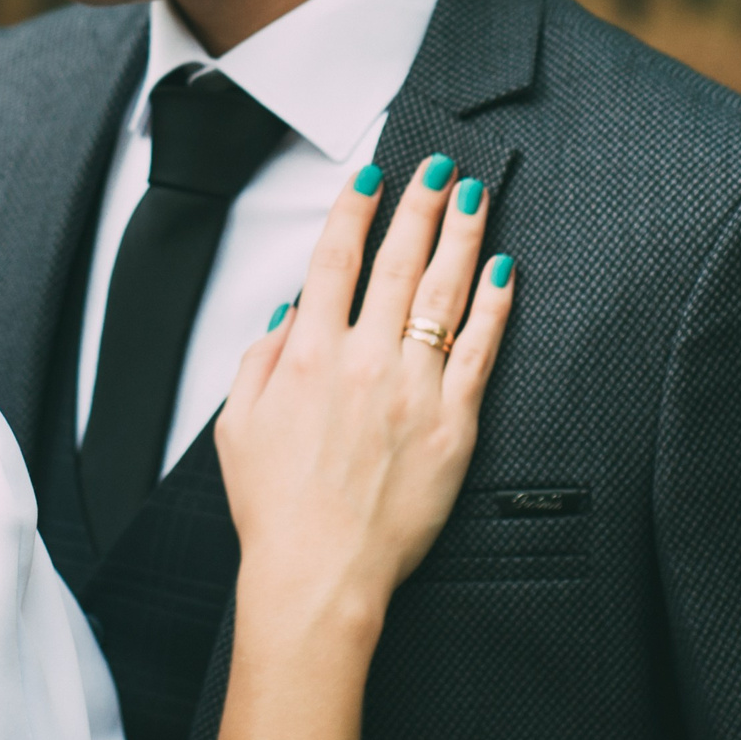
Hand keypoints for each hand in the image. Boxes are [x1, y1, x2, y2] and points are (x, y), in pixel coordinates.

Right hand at [214, 156, 513, 647]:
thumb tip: (288, 311)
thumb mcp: (236, 424)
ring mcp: (413, 388)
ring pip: (444, 293)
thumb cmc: (276, 507)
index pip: (335, 261)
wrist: (320, 572)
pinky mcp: (452, 423)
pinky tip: (503, 272)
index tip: (372, 178)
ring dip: (461, 236)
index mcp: (308, 355)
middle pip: (398, 262)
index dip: (354, 211)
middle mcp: (363, 360)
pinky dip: (493, 305)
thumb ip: (259, 358)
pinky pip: (479, 350)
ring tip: (475, 197)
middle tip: (438, 167)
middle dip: (419, 205)